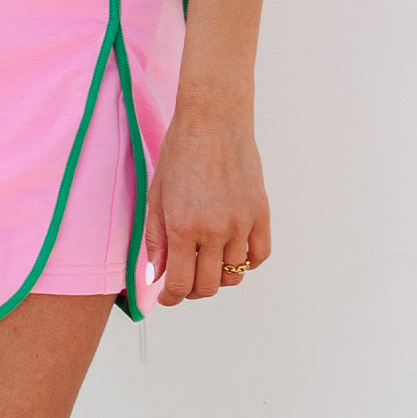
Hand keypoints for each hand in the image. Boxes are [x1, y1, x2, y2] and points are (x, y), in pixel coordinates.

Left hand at [144, 108, 270, 304]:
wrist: (214, 120)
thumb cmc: (180, 151)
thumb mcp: (157, 194)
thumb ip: (156, 238)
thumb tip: (156, 276)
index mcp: (183, 226)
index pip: (179, 284)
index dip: (170, 298)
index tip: (167, 296)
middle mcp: (214, 230)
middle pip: (208, 286)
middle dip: (192, 290)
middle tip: (184, 278)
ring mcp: (241, 223)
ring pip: (234, 275)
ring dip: (218, 275)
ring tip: (206, 260)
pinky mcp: (261, 214)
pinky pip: (258, 256)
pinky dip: (246, 262)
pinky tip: (231, 250)